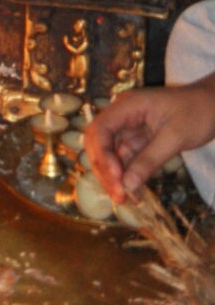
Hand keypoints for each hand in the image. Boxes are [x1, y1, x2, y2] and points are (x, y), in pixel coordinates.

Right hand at [84, 77, 214, 199]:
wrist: (214, 105)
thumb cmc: (197, 113)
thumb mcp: (175, 137)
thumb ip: (150, 160)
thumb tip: (128, 186)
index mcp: (127, 106)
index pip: (100, 130)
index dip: (102, 156)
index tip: (116, 180)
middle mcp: (123, 116)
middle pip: (100, 143)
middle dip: (105, 170)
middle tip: (119, 197)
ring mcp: (130, 128)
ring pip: (111, 154)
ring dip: (114, 176)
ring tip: (125, 199)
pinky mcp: (139, 139)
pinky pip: (126, 159)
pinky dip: (127, 175)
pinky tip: (133, 192)